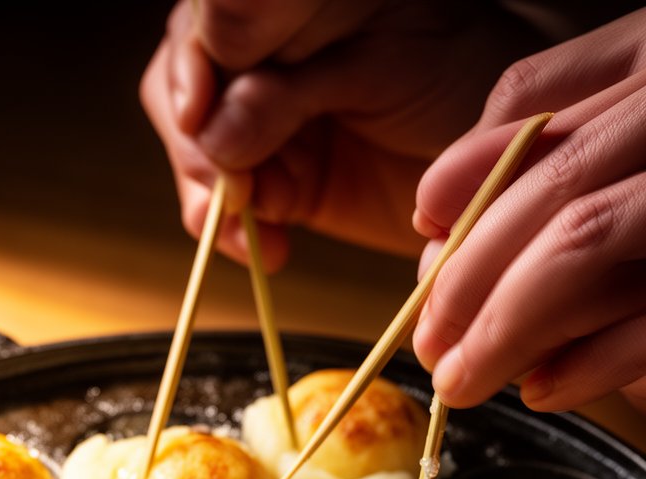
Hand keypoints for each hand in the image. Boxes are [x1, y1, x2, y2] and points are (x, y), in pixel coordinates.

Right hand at [139, 0, 551, 271]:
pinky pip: (229, 207)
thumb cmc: (467, 80)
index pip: (214, 14)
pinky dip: (236, 234)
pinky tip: (268, 249)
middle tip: (231, 188)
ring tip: (251, 229)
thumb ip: (294, 88)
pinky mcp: (280, 178)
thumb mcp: (385, 63)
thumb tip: (212, 132)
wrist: (501, 161)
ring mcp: (267, 116)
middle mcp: (268, 46)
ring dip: (212, 196)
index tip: (198, 111)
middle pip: (185, 80)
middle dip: (198, 141)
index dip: (195, 61)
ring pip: (195, 146)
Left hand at [411, 8, 645, 416]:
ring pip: (582, 241)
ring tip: (462, 380)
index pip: (532, 109)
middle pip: (551, 185)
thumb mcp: (613, 150)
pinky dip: (585, 365)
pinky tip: (540, 391)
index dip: (467, 178)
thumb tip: (432, 212)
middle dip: (468, 278)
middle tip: (428, 346)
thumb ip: (536, 150)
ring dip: (504, 327)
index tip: (422, 244)